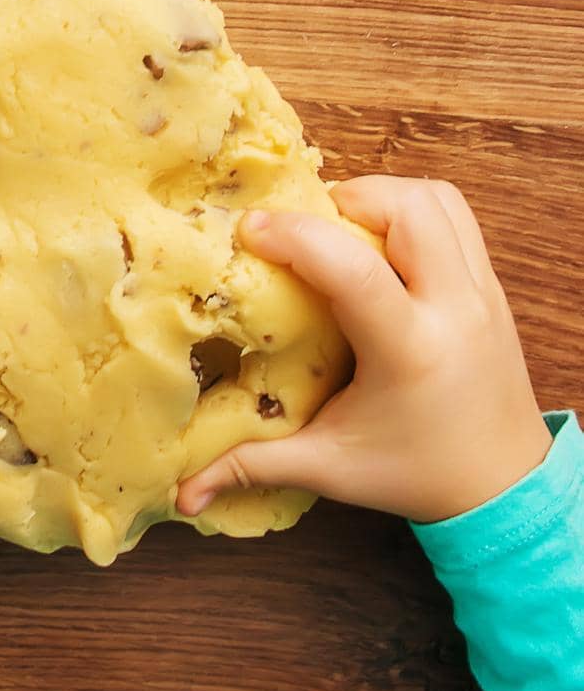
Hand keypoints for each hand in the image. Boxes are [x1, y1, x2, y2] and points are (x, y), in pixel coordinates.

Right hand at [177, 175, 550, 523]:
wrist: (506, 491)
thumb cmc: (416, 474)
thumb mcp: (331, 468)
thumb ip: (255, 465)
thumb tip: (184, 492)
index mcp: (410, 350)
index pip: (354, 269)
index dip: (297, 237)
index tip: (252, 229)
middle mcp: (455, 308)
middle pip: (408, 208)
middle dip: (349, 200)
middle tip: (311, 230)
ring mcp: (482, 292)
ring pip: (438, 199)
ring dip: (384, 198)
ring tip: (346, 230)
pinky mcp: (493, 286)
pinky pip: (458, 217)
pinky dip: (414, 211)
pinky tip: (381, 244)